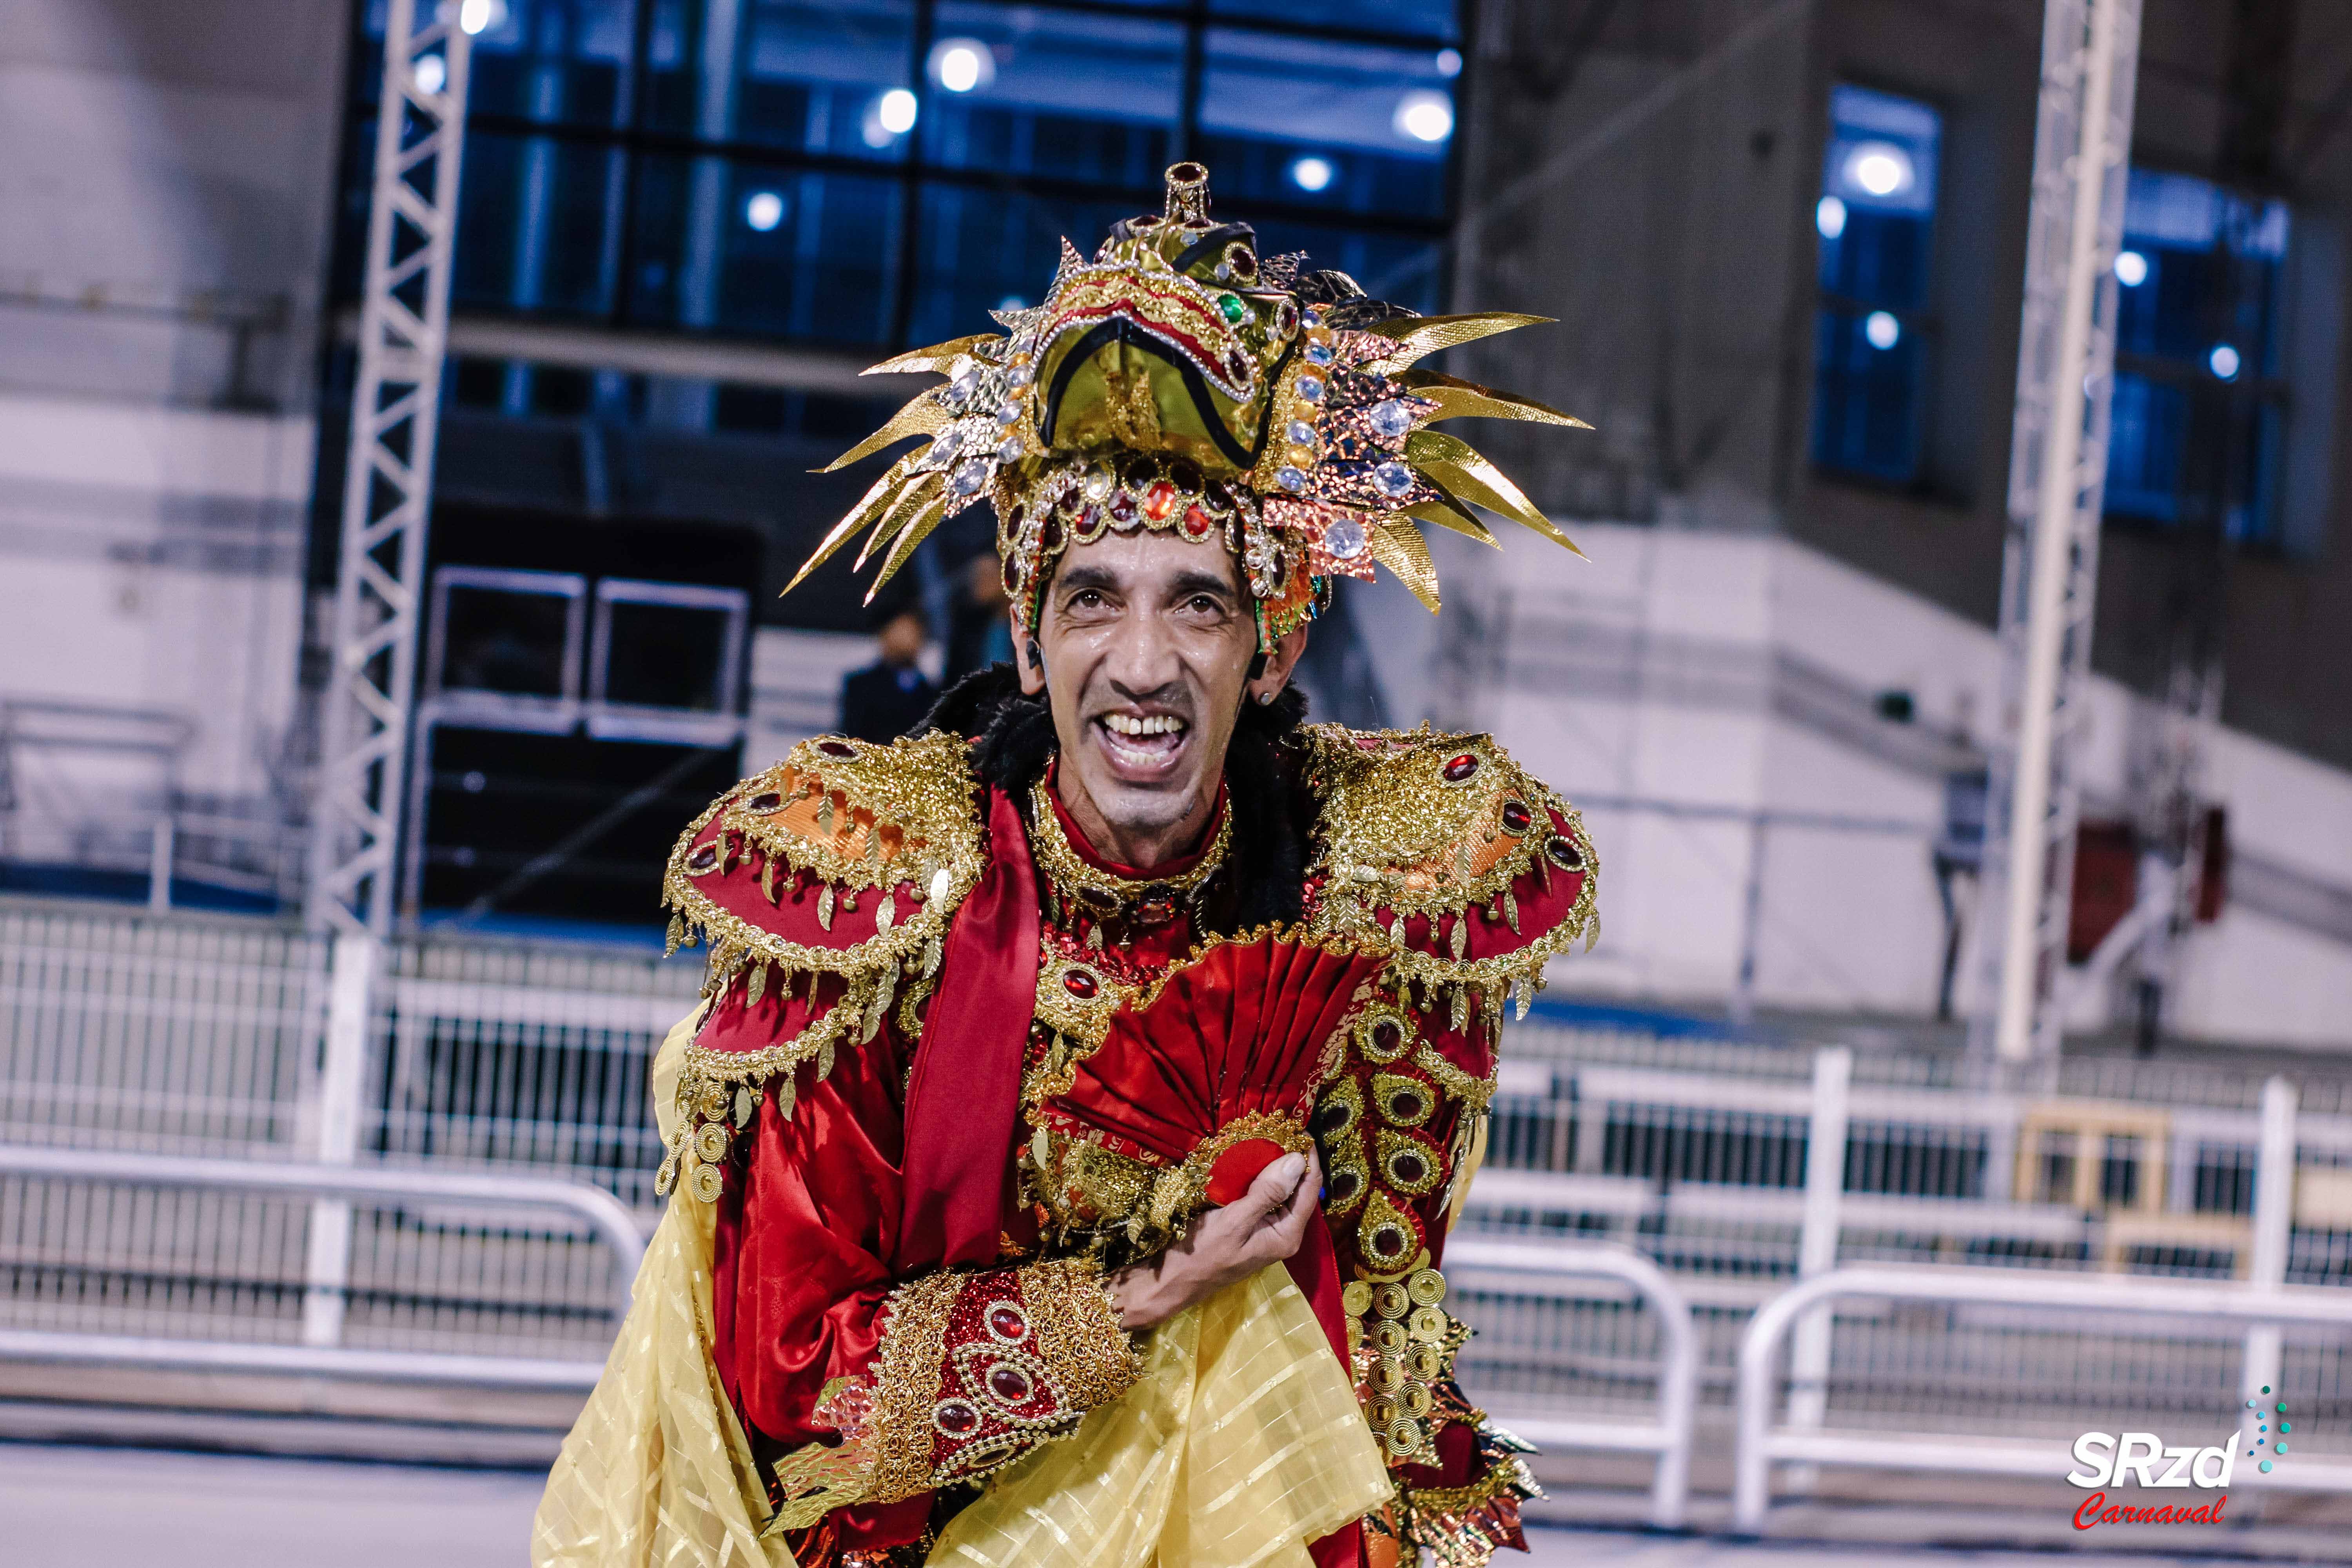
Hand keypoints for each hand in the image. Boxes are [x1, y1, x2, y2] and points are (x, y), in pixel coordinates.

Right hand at [1105, 1150, 1320, 1331]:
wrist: (1173, 1280)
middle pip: (1299, 1190)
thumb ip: (1268, 1192)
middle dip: (1294, 1160)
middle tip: (1283, 1128)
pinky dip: (1262, 1178)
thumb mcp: (1234, 1221)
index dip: (1308, 1158)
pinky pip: (1266, 1198)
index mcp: (1287, 1235)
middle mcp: (1284, 1234)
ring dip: (1277, 1167)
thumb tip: (1297, 1161)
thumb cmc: (1202, 1253)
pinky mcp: (1253, 1228)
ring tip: (1270, 1137)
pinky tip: (1252, 1161)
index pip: (1310, 1189)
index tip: (1299, 1129)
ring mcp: (1268, 1232)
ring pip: (1282, 1192)